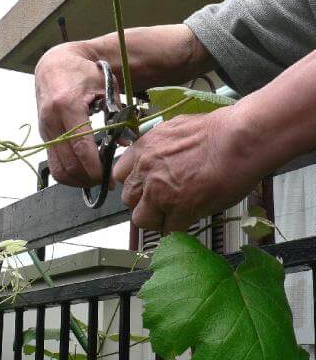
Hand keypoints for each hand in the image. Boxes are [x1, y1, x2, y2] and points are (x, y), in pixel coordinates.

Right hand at [35, 42, 119, 186]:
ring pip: (58, 169)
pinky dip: (68, 174)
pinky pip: (53, 165)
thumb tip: (125, 143)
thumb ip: (116, 115)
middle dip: (89, 178)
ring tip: (96, 179)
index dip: (96, 167)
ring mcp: (45, 131)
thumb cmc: (84, 73)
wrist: (55, 65)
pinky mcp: (43, 137)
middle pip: (69, 164)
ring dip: (78, 180)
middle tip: (106, 180)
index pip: (81, 146)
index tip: (110, 177)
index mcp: (68, 105)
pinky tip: (83, 172)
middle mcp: (52, 120)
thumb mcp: (106, 88)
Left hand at [113, 107, 259, 231]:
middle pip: (128, 199)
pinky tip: (190, 219)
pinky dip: (178, 228)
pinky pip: (168, 230)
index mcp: (144, 148)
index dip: (134, 183)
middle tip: (161, 202)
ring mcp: (160, 192)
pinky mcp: (179, 210)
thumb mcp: (176, 128)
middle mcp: (146, 170)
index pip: (119, 174)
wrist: (239, 140)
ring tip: (174, 214)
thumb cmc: (219, 131)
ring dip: (157, 219)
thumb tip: (160, 156)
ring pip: (142, 219)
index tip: (142, 187)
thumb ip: (160, 147)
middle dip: (144, 202)